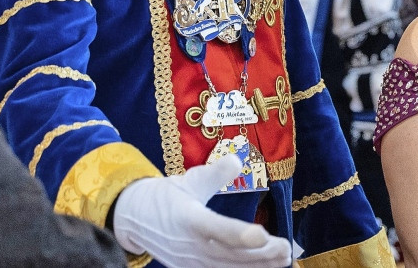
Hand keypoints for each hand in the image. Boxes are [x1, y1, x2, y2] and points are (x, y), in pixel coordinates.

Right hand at [113, 155, 292, 267]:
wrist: (132, 218)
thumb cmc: (165, 196)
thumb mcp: (188, 180)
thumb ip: (214, 173)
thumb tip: (236, 160)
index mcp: (188, 218)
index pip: (216, 228)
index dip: (239, 234)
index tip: (262, 234)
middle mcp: (189, 245)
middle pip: (227, 254)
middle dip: (259, 255)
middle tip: (285, 249)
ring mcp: (189, 261)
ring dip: (255, 267)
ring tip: (283, 261)